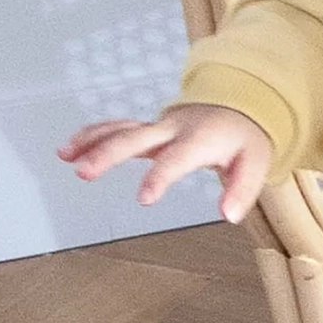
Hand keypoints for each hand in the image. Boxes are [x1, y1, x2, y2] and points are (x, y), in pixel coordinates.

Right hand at [60, 101, 271, 222]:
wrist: (239, 106)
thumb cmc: (244, 139)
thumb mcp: (256, 164)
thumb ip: (242, 191)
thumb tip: (228, 216)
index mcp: (199, 139)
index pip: (175, 159)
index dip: (159, 177)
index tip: (144, 198)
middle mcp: (173, 129)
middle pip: (135, 138)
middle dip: (107, 154)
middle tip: (83, 173)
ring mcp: (157, 126)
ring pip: (120, 129)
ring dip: (91, 140)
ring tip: (65, 156)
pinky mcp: (148, 128)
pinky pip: (117, 127)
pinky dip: (93, 134)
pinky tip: (70, 147)